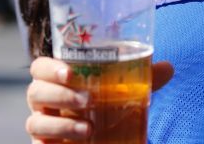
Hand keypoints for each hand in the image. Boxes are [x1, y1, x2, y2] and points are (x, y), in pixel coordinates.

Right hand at [25, 56, 173, 142]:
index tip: (71, 72)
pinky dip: (58, 141)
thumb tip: (168, 67)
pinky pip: (40, 143)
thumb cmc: (108, 108)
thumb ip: (143, 79)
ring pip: (35, 121)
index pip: (40, 68)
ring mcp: (42, 126)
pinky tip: (80, 141)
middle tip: (88, 100)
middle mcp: (44, 102)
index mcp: (57, 81)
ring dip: (61, 124)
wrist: (105, 140)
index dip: (49, 68)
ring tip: (89, 128)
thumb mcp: (125, 93)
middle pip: (35, 91)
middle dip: (59, 95)